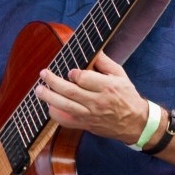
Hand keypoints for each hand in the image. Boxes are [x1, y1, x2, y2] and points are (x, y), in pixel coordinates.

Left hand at [34, 51, 148, 142]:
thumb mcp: (121, 75)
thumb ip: (105, 62)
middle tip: (43, 74)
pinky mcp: (86, 125)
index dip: (74, 73)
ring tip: (39, 90)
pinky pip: (66, 121)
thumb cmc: (127, 96)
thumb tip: (94, 50)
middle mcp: (97, 102)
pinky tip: (50, 106)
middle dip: (53, 82)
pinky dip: (55, 114)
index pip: (84, 78)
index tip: (70, 71)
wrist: (135, 123)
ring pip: (65, 106)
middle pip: (70, 91)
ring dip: (49, 97)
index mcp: (107, 87)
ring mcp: (90, 115)